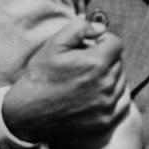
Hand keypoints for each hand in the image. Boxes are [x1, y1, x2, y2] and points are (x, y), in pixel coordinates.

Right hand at [2, 19, 128, 146]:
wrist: (26, 114)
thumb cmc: (39, 77)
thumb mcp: (53, 45)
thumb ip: (79, 29)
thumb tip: (100, 28)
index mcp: (96, 63)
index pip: (116, 43)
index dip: (103, 41)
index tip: (91, 47)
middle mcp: (106, 84)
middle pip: (119, 62)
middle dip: (105, 59)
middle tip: (85, 64)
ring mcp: (107, 105)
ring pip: (121, 81)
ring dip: (109, 77)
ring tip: (87, 80)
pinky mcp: (106, 121)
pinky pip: (122, 102)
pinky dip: (112, 96)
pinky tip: (95, 95)